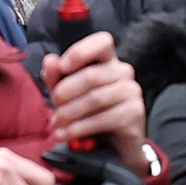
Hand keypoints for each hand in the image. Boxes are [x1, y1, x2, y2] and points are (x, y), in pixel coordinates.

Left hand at [39, 29, 147, 162]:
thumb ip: (56, 75)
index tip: (62, 67)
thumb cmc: (87, 110)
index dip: (81, 51)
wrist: (111, 143)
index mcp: (108, 59)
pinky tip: (65, 135)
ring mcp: (132, 91)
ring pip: (95, 98)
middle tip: (53, 107)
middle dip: (65, 93)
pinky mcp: (135, 112)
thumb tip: (50, 60)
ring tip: (56, 123)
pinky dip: (79, 128)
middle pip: (91, 75)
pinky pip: (103, 119)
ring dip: (69, 112)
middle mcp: (123, 71)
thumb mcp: (65, 91)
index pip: (103, 41)